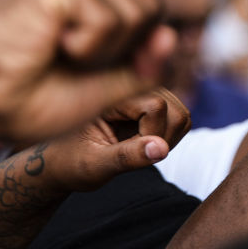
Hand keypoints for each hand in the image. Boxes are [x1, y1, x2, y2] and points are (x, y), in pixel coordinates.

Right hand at [0, 0, 175, 143]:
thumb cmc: (26, 96)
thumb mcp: (104, 84)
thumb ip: (143, 61)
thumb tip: (170, 35)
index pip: (151, 4)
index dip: (137, 46)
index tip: (86, 63)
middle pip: (152, 5)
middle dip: (121, 49)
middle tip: (64, 56)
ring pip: (137, 12)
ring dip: (101, 50)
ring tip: (54, 48)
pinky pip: (108, 18)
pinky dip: (85, 47)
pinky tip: (46, 41)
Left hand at [46, 88, 191, 191]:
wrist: (64, 159)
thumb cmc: (72, 163)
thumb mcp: (93, 166)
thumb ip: (127, 157)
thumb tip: (162, 149)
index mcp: (109, 90)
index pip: (155, 107)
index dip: (147, 136)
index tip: (121, 152)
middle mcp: (131, 82)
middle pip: (175, 110)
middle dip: (161, 139)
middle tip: (131, 154)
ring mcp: (146, 89)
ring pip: (182, 114)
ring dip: (166, 139)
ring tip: (135, 149)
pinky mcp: (156, 98)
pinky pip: (181, 118)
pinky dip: (168, 137)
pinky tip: (142, 144)